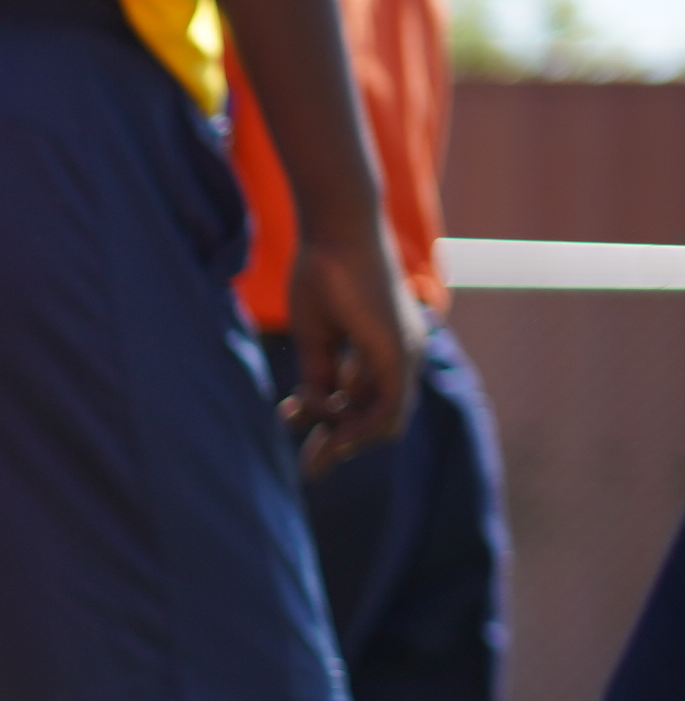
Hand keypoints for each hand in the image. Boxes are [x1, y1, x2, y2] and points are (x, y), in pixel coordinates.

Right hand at [280, 226, 422, 476]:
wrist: (336, 231)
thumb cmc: (322, 272)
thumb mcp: (315, 336)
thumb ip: (319, 374)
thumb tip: (315, 408)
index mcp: (384, 349)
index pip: (370, 406)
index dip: (336, 428)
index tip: (294, 429)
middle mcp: (403, 355)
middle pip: (379, 423)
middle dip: (341, 447)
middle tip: (308, 469)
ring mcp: (405, 355)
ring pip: (384, 423)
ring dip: (342, 438)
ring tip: (302, 429)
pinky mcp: (398, 353)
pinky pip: (384, 410)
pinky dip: (352, 424)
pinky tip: (319, 417)